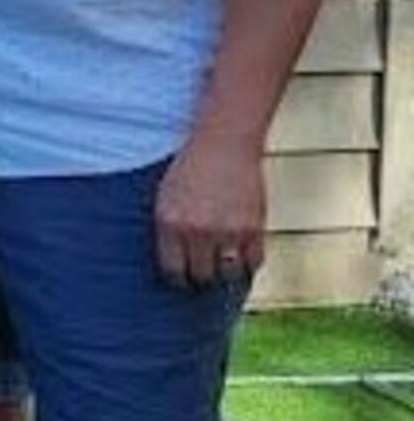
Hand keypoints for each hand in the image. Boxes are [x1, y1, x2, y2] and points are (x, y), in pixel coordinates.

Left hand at [152, 129, 266, 289]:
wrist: (224, 143)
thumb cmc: (191, 170)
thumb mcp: (166, 198)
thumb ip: (169, 230)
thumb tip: (176, 262)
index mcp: (169, 223)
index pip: (173, 270)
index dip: (179, 278)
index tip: (183, 277)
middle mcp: (197, 231)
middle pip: (201, 275)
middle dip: (202, 278)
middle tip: (205, 274)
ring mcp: (228, 230)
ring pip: (229, 273)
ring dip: (226, 273)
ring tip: (224, 267)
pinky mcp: (254, 227)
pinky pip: (254, 261)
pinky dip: (249, 264)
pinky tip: (243, 257)